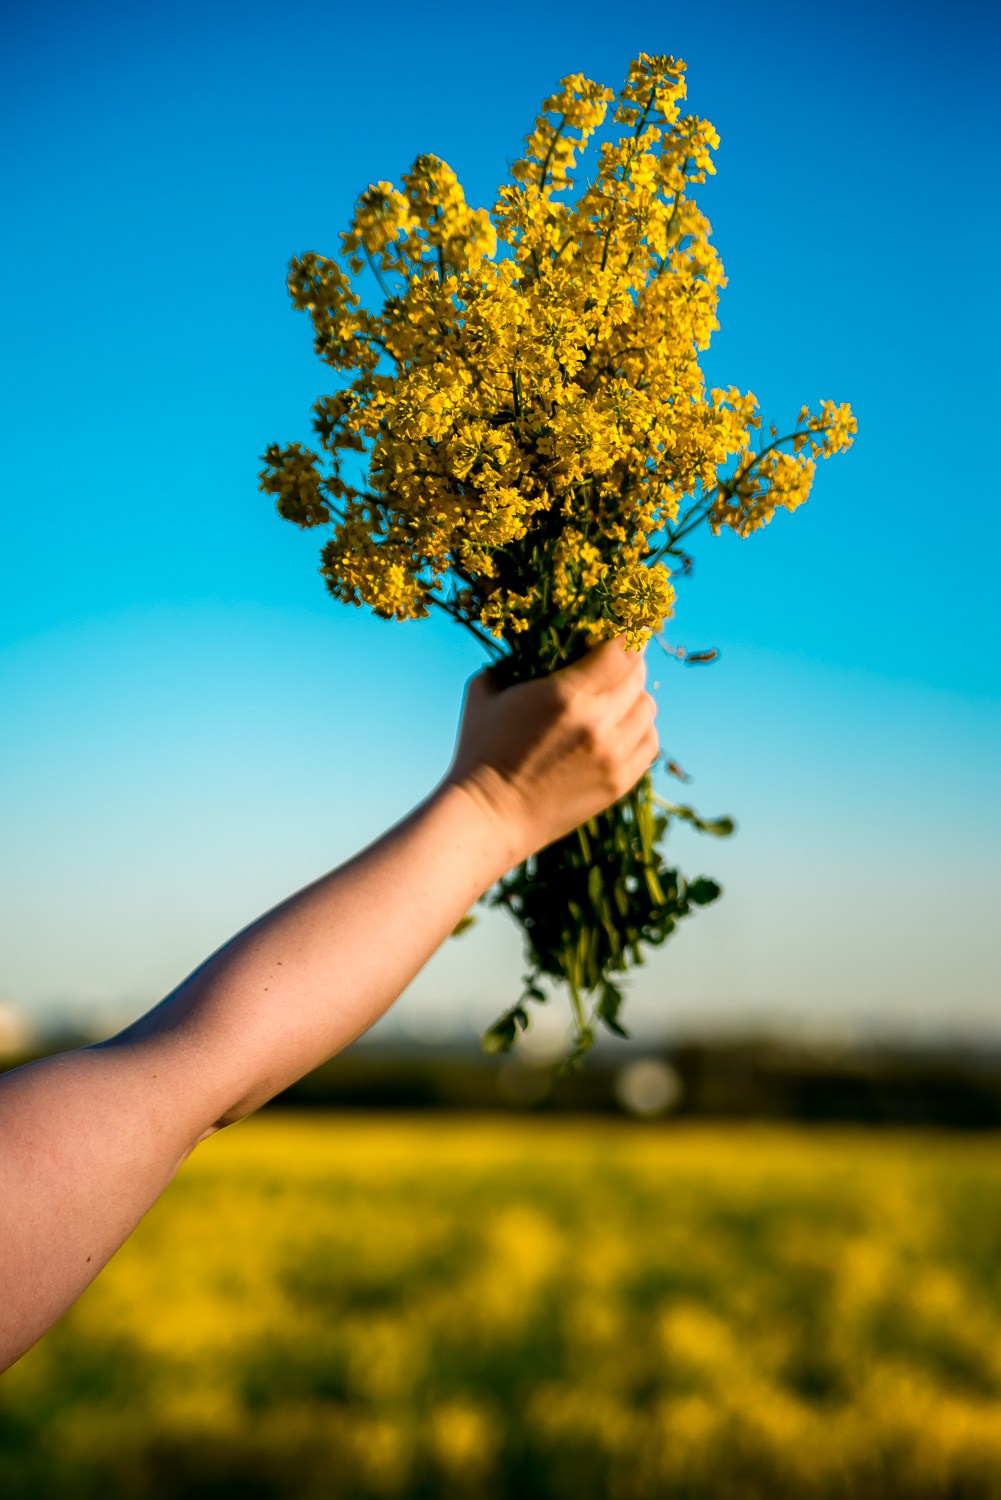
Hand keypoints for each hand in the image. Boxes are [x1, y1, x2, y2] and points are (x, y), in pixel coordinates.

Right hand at [443, 638, 657, 865]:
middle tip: (614, 660)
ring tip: (616, 696)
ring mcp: (614, 756)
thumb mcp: (485, 691)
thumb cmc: (480, 750)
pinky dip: (641, 728)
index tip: (621, 628)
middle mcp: (599, 723)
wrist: (489, 816)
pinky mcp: (620, 782)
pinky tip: (620, 727)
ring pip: (648, 708)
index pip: (622, 649)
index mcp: (566, 695)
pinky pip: (650, 742)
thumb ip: (511, 661)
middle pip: (638, 675)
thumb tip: (526, 643)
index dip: (626, 633)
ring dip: (635, 696)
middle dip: (628, 661)